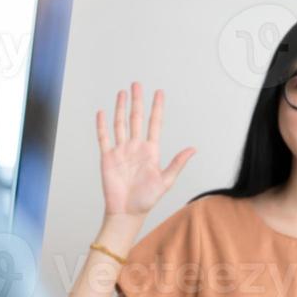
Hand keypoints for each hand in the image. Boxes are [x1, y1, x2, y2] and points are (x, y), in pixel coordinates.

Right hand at [97, 82, 195, 218]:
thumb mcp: (165, 181)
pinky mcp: (107, 157)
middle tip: (137, 84)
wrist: (127, 212)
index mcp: (151, 151)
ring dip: (120, 108)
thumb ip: (177, 163)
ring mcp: (121, 151)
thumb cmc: (147, 199)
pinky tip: (102, 112)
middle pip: (136, 118)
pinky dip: (102, 125)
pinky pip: (104, 138)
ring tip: (122, 92)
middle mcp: (135, 147)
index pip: (155, 124)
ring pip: (120, 124)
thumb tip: (193, 149)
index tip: (159, 92)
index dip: (157, 108)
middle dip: (137, 101)